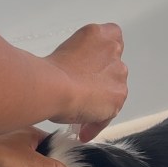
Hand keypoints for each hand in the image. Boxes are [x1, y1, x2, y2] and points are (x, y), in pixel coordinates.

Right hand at [45, 23, 127, 141]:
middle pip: (113, 68)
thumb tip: (72, 77)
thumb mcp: (63, 52)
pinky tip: (83, 131)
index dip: (102, 55)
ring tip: (80, 116)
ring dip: (100, 102)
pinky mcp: (118, 96)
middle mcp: (112, 51)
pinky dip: (97, 123)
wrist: (53, 86)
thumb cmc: (49, 70)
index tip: (88, 67)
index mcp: (98, 35)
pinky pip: (108, 114)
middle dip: (100, 81)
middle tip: (81, 94)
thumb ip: (78, 59)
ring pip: (112, 91)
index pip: (112, 37)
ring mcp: (118, 74)